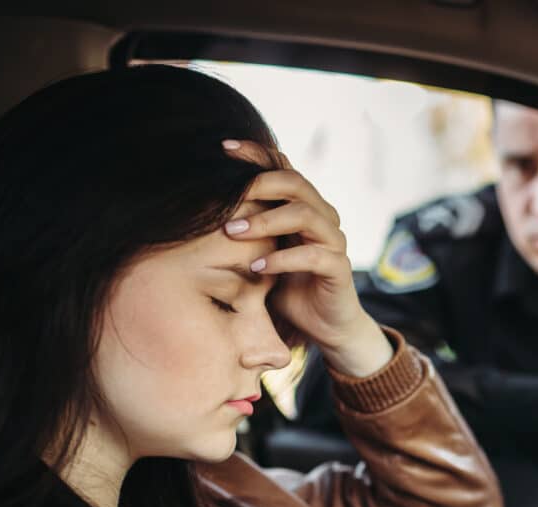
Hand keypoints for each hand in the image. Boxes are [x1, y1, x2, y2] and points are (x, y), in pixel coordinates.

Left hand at [221, 139, 391, 376]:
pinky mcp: (339, 268)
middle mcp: (323, 217)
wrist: (322, 325)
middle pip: (296, 183)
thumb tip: (198, 202)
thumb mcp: (260, 251)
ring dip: (265, 221)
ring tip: (233, 233)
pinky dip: (282, 260)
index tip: (222, 149)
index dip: (255, 154)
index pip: (283, 168)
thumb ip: (245, 226)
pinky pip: (314, 256)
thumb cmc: (286, 286)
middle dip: (258, 184)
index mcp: (304, 206)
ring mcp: (333, 241)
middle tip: (227, 198)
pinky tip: (257, 269)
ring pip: (305, 215)